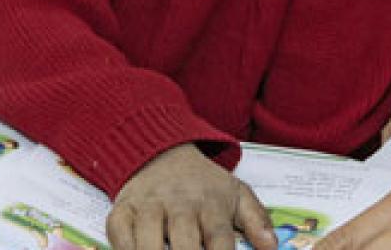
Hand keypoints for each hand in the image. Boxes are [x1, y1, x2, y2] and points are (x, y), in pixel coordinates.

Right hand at [107, 144, 277, 249]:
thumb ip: (256, 220)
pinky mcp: (123, 208)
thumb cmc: (202, 183)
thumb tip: (272, 247)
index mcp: (210, 203)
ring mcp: (148, 206)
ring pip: (148, 241)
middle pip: (184, 243)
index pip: (219, 239)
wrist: (161, 150)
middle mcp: (179, 204)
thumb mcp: (236, 193)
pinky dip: (124, 248)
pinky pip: (118, 232)